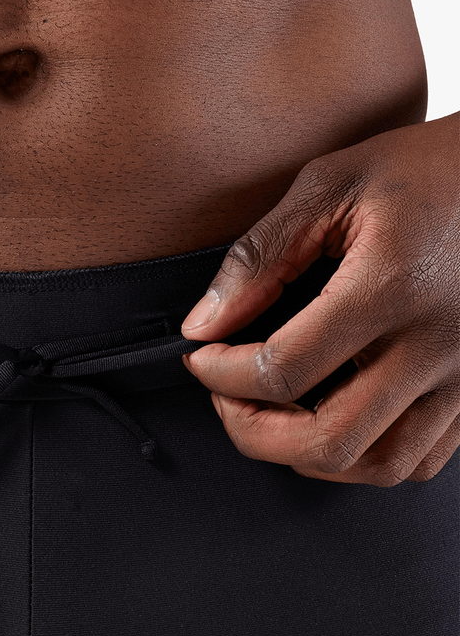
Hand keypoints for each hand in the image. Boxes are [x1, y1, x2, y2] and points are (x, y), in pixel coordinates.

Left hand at [181, 112, 459, 484]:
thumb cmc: (430, 169)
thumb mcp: (335, 185)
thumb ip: (262, 255)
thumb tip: (204, 324)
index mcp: (390, 289)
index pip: (283, 370)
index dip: (220, 374)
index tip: (200, 355)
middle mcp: (435, 347)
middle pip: (328, 442)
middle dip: (253, 433)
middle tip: (226, 398)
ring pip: (377, 465)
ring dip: (309, 454)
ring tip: (276, 413)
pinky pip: (419, 460)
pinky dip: (365, 456)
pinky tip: (336, 415)